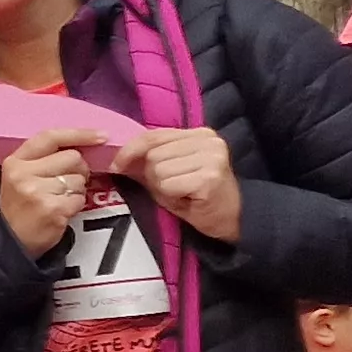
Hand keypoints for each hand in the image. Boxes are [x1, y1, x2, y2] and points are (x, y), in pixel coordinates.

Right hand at [0, 128, 112, 257]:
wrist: (10, 242)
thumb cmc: (20, 207)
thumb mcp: (20, 177)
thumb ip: (44, 160)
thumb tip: (85, 147)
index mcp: (15, 161)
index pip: (50, 137)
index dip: (79, 134)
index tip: (101, 136)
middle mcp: (23, 174)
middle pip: (72, 157)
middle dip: (78, 170)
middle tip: (66, 184)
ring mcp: (37, 191)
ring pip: (79, 179)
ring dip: (76, 190)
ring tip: (59, 200)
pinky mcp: (52, 209)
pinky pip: (80, 198)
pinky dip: (76, 205)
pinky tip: (61, 211)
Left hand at [117, 127, 240, 243]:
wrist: (233, 218)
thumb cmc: (199, 196)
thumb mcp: (174, 170)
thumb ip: (150, 158)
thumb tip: (118, 157)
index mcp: (199, 134)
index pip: (153, 135)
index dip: (130, 150)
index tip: (118, 164)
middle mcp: (208, 140)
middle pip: (153, 154)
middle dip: (153, 175)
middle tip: (174, 187)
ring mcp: (211, 157)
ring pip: (157, 169)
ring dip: (162, 187)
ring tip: (182, 192)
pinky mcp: (209, 176)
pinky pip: (167, 185)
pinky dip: (170, 196)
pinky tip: (187, 199)